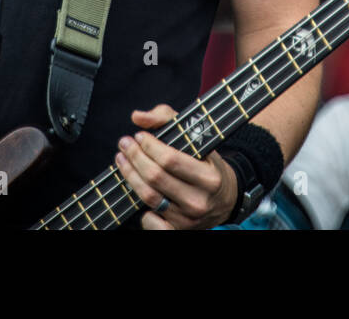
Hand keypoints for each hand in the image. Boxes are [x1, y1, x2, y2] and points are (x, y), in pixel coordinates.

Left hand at [114, 103, 237, 229]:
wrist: (226, 200)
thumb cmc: (206, 164)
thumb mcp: (197, 138)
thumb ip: (167, 118)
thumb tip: (138, 117)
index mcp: (208, 177)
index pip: (170, 159)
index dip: (149, 146)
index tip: (138, 136)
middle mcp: (199, 200)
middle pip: (155, 177)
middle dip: (134, 157)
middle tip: (124, 144)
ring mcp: (187, 219)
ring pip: (149, 196)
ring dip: (130, 175)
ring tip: (122, 160)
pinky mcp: (177, 231)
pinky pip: (150, 223)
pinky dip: (141, 209)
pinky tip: (138, 192)